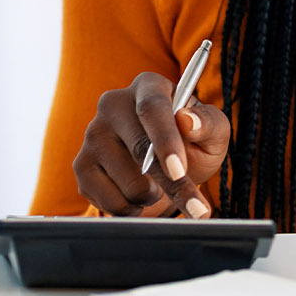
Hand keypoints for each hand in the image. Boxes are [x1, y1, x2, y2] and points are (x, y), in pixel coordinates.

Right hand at [72, 72, 229, 217]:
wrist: (167, 167)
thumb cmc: (193, 142)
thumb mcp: (213, 132)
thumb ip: (208, 123)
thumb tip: (188, 121)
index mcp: (148, 87)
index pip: (151, 109)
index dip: (165, 141)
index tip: (178, 170)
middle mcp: (113, 105)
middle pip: (139, 150)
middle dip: (171, 184)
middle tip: (196, 207)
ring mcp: (93, 135)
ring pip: (128, 183)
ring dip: (154, 196)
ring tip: (160, 184)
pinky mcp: (82, 166)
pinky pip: (110, 201)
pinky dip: (133, 208)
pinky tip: (138, 195)